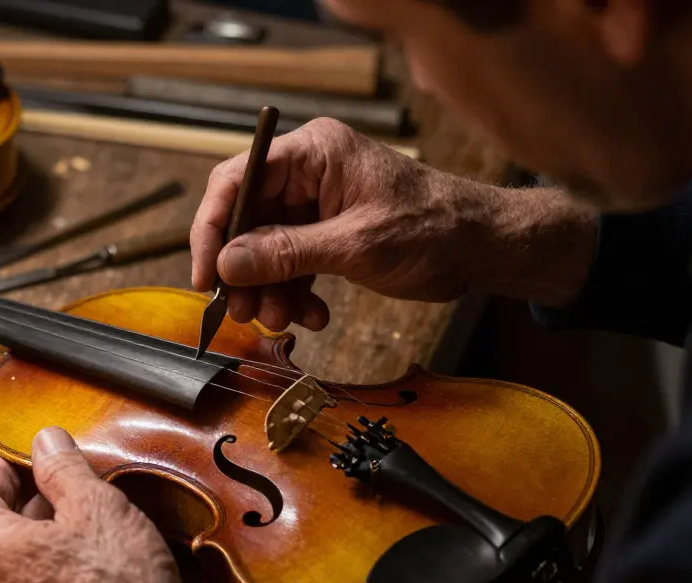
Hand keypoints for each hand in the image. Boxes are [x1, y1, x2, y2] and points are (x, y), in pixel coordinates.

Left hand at [0, 427, 210, 582]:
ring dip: (37, 534)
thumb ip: (62, 467)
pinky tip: (85, 558)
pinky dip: (45, 566)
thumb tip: (45, 441)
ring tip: (79, 518)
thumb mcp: (94, 505)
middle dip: (24, 500)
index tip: (26, 456)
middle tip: (60, 482)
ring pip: (10, 561)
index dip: (3, 469)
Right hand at [190, 118, 597, 331]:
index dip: (213, 228)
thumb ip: (287, 252)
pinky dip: (293, 292)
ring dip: (269, 289)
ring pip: (264, 247)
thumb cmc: (435, 229)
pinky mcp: (326, 230)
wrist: (484, 248)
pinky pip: (290, 262)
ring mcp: (317, 201)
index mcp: (314, 152)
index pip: (237, 180)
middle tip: (244, 311)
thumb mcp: (356, 245)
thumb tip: (228, 263)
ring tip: (281, 320)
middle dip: (244, 271)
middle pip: (246, 218)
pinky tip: (310, 315)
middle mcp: (309, 171)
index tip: (207, 275)